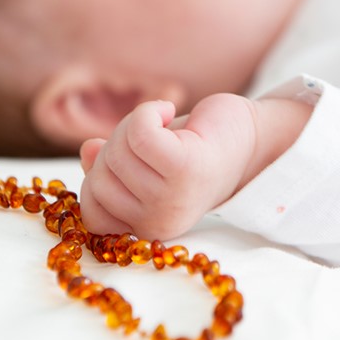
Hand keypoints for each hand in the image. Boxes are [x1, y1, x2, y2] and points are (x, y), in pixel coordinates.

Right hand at [78, 94, 258, 240]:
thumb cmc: (194, 151)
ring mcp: (172, 198)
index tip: (128, 159)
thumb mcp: (146, 165)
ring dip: (134, 125)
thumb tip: (87, 151)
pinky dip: (148, 112)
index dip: (97, 177)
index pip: (90, 213)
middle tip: (150, 138)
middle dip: (115, 146)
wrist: (251, 139)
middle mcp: (159, 222)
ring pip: (117, 151)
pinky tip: (167, 110)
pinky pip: (139, 133)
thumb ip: (112, 167)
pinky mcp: (185, 168)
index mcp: (148, 229)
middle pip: (99, 178)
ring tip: (164, 127)